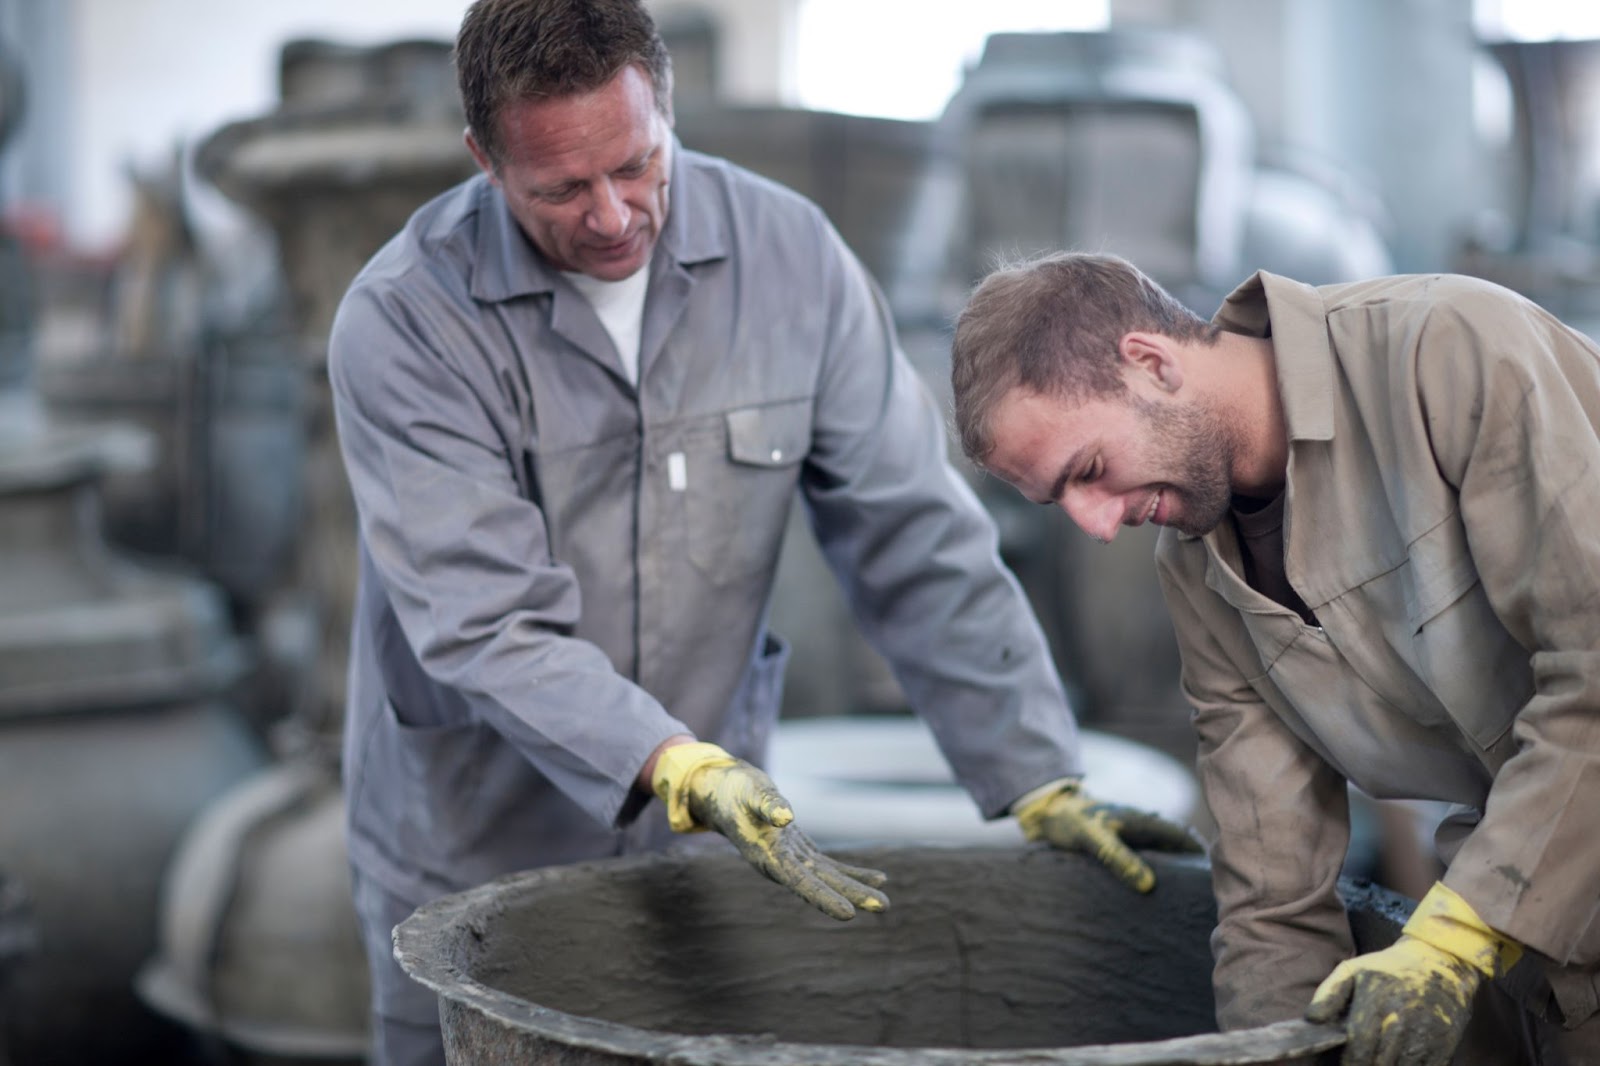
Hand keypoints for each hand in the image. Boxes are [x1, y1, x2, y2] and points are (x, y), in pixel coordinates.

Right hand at [652, 741, 888, 919]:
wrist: (722, 792)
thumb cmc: (736, 791)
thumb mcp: (751, 791)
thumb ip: (767, 804)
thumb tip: (786, 817)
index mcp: (768, 857)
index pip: (801, 882)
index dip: (824, 897)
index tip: (849, 914)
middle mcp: (780, 865)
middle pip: (821, 885)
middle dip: (851, 895)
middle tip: (883, 906)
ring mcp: (791, 860)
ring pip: (828, 878)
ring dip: (855, 888)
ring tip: (883, 903)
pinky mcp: (798, 851)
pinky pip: (828, 867)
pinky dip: (851, 872)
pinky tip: (876, 876)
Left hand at [1013, 779, 1201, 891]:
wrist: (1050, 812)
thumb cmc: (1072, 821)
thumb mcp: (1092, 839)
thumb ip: (1118, 859)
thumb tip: (1148, 885)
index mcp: (1145, 822)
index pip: (1185, 838)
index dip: (1203, 856)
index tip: (1219, 879)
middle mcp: (1146, 828)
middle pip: (1181, 848)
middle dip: (1196, 869)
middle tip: (1209, 900)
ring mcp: (1137, 837)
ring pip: (1167, 856)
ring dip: (1179, 873)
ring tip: (1191, 904)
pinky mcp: (1126, 847)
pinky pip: (1150, 861)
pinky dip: (1160, 875)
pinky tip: (1160, 897)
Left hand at [1306, 882, 1522, 1065]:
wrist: (1440, 963)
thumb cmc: (1389, 970)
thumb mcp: (1354, 970)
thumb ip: (1328, 993)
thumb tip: (1312, 1019)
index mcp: (1375, 1001)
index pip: (1359, 1049)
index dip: (1349, 1063)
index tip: (1344, 1063)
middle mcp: (1402, 1020)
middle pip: (1379, 1063)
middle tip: (1359, 1059)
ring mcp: (1426, 1035)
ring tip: (1378, 1057)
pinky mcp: (1444, 1046)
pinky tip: (1398, 1057)